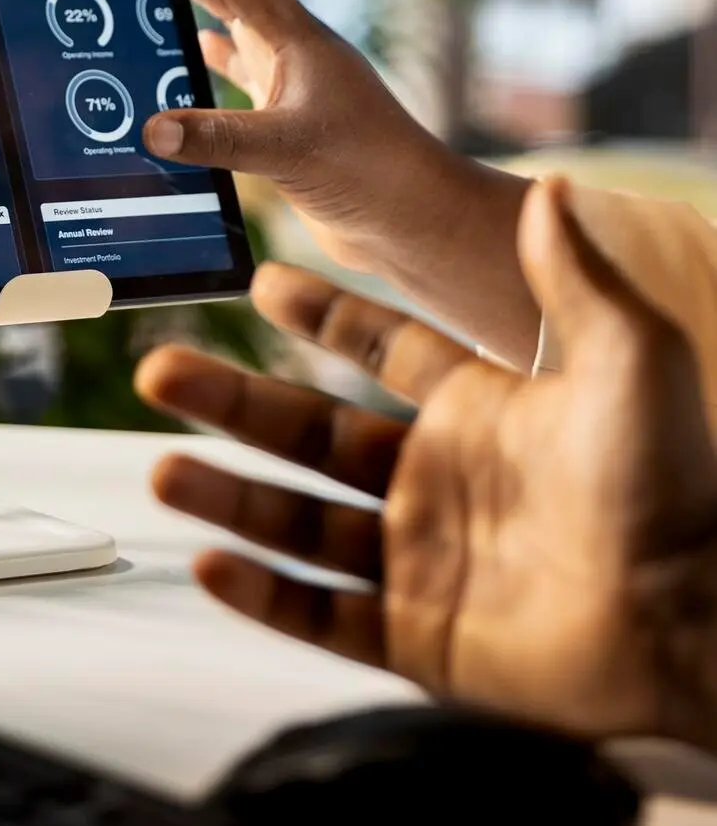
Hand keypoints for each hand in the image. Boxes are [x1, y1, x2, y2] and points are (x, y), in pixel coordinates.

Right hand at [133, 0, 537, 364]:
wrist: (417, 221)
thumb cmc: (374, 173)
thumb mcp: (288, 150)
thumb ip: (219, 139)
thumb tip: (152, 128)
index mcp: (294, 37)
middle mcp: (291, 51)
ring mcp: (290, 85)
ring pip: (230, 27)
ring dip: (190, 6)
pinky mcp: (286, 121)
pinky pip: (236, 77)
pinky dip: (206, 65)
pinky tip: (187, 62)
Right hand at [136, 180, 716, 748]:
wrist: (693, 617)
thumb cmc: (677, 484)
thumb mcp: (627, 356)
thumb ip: (572, 272)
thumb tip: (547, 184)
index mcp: (481, 409)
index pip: (382, 348)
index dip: (323, 316)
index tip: (265, 279)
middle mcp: (441, 480)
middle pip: (311, 434)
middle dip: (233, 401)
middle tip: (161, 367)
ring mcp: (426, 561)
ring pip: (300, 525)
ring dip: (228, 495)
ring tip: (162, 467)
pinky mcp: (422, 640)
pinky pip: (323, 616)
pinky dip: (263, 596)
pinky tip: (212, 564)